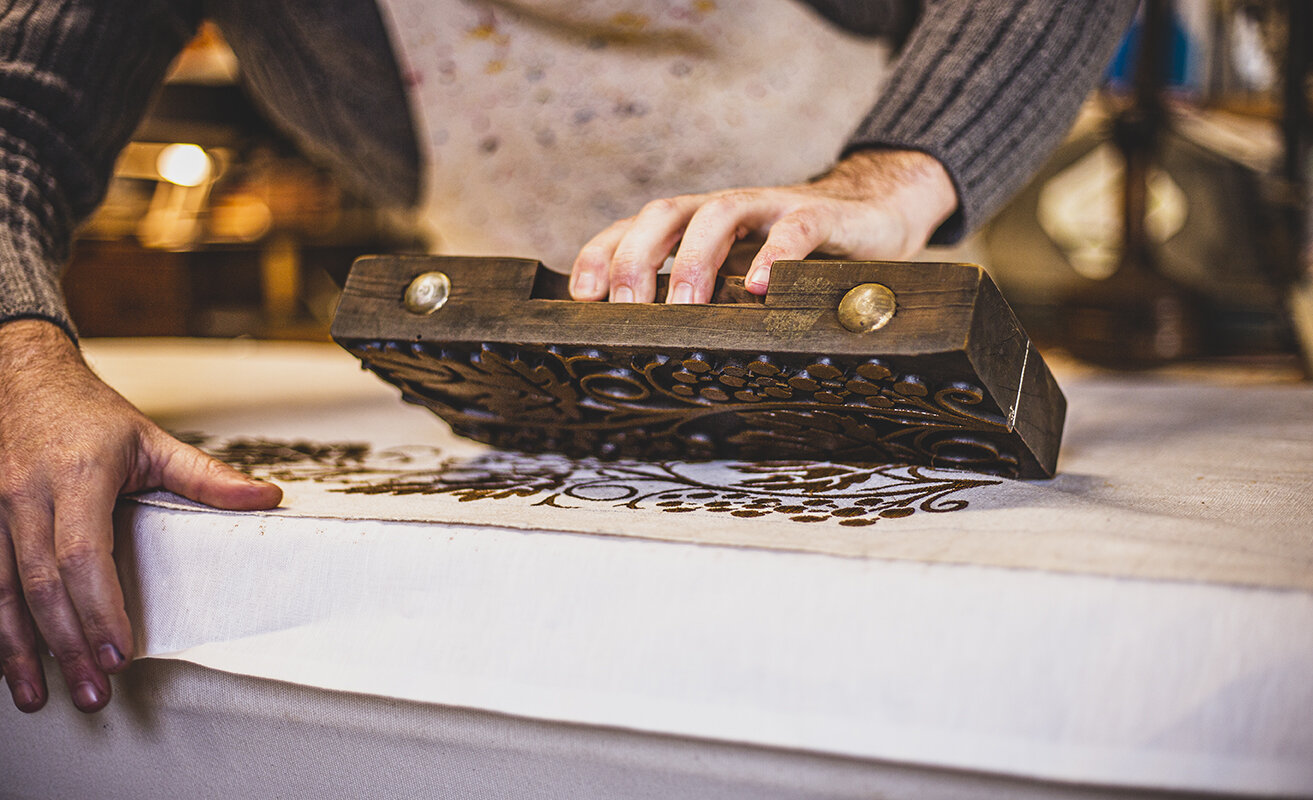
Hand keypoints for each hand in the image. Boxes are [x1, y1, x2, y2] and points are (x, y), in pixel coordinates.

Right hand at [0, 320, 281, 713]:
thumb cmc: (87, 414)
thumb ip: (207, 476)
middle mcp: (26, 496)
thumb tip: (266, 499)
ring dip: (19, 651)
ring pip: (0, 593)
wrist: (22, 378)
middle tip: (93, 692)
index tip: (119, 653)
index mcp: (78, 477)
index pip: (84, 555)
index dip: (100, 608)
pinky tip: (10, 662)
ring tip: (38, 696)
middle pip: (42, 585)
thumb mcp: (152, 439)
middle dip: (67, 645)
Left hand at [568, 148, 957, 302]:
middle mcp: (722, 211)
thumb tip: (646, 352)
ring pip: (719, 213)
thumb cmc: (793, 258)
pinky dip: (775, 254)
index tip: (581, 298)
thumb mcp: (736, 278)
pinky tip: (762, 288)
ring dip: (694, 258)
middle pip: (664, 214)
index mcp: (693, 226)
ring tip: (685, 304)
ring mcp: (769, 208)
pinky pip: (794, 227)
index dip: (600, 256)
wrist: (873, 211)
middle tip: (626, 310)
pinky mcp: (820, 215)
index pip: (632, 229)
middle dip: (637, 259)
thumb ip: (700, 299)